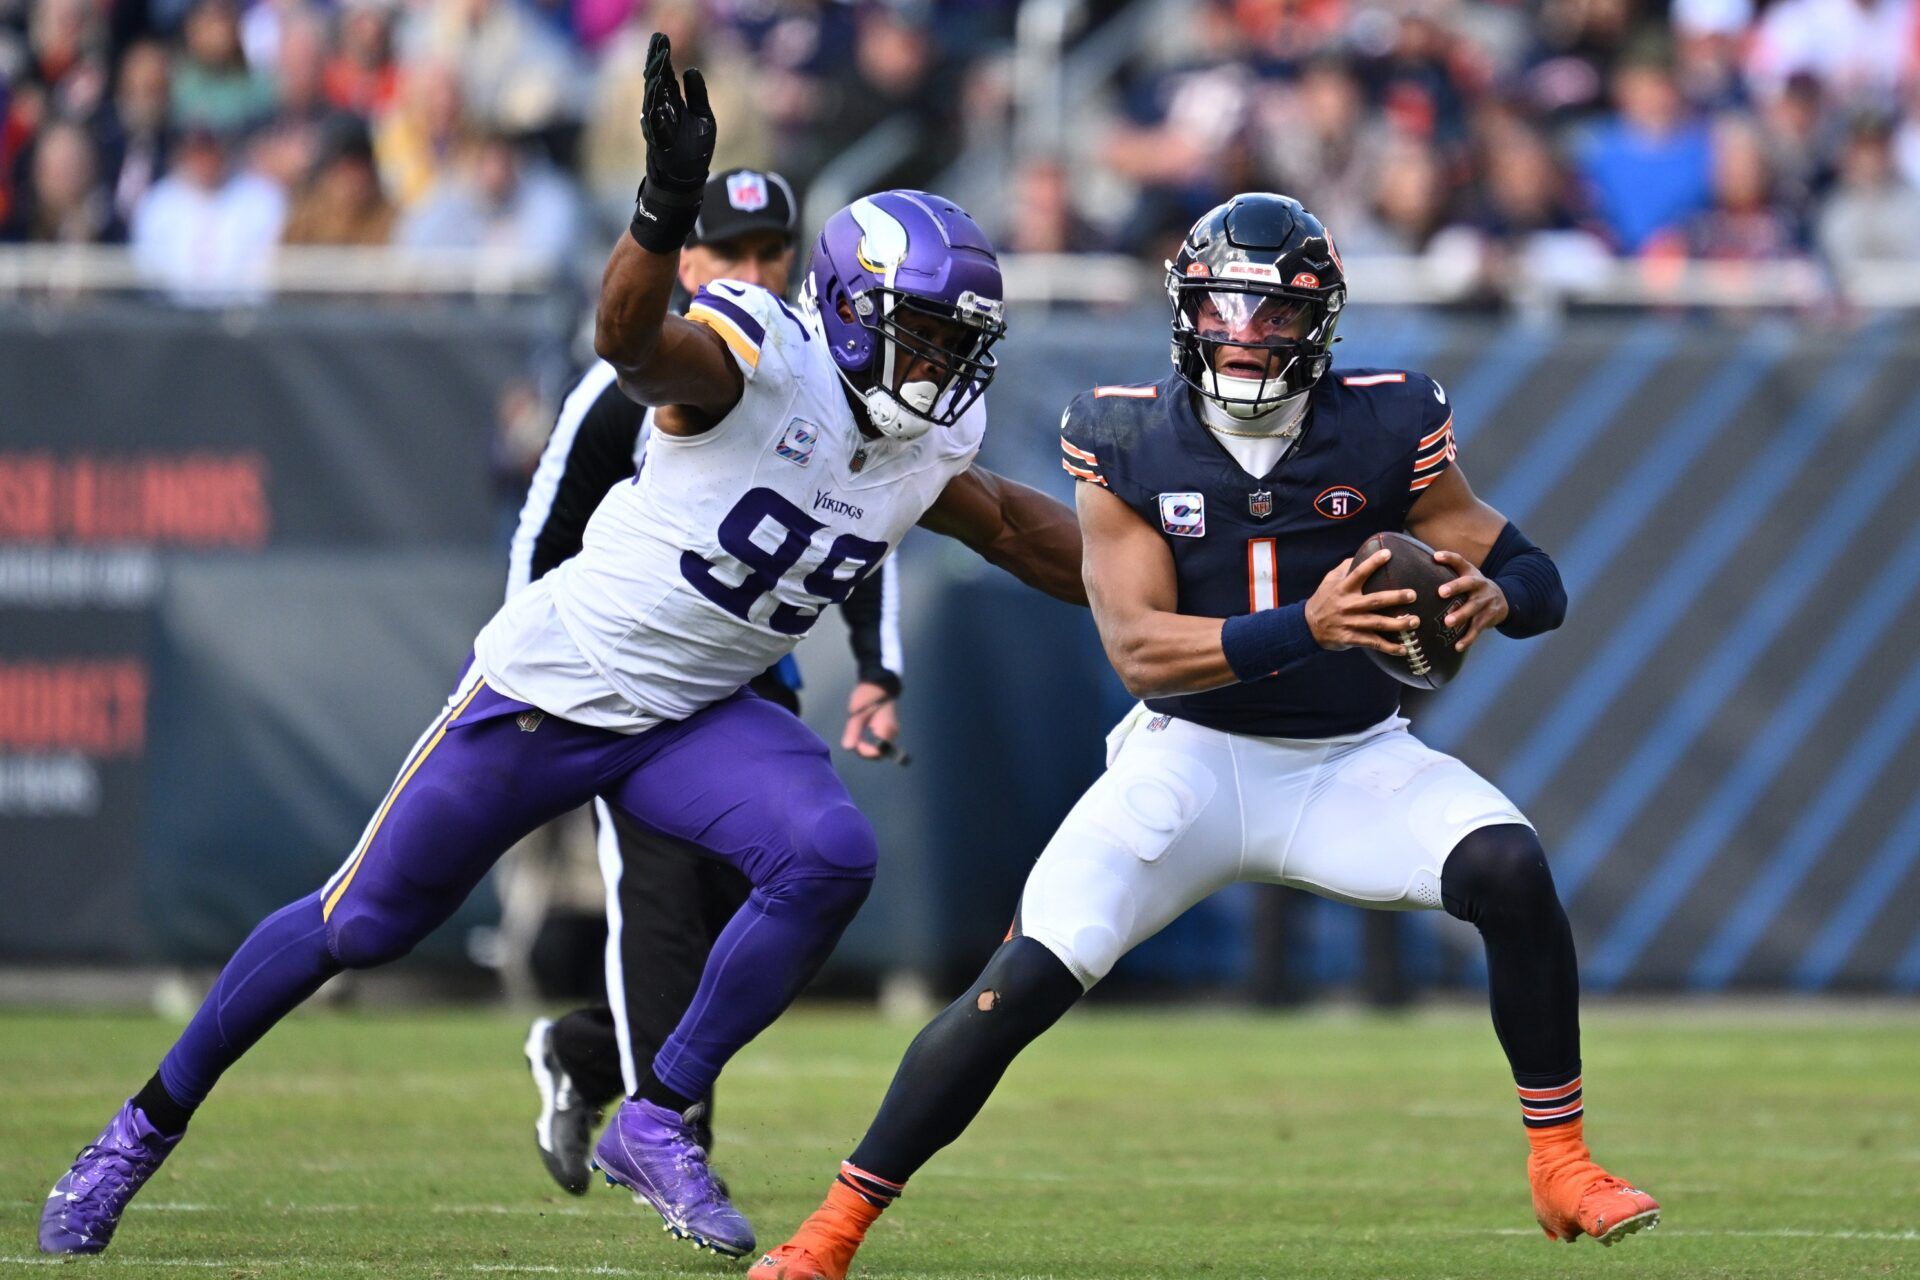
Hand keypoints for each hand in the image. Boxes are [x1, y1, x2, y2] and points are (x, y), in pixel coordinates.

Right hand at [641, 32, 714, 196]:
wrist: (687, 181)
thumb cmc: (695, 151)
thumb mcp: (704, 118)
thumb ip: (698, 95)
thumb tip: (691, 69)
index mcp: (674, 105)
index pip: (667, 77)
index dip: (664, 58)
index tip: (662, 39)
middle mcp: (662, 111)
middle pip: (658, 80)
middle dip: (657, 60)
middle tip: (657, 40)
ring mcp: (657, 124)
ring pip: (654, 95)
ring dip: (656, 76)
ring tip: (658, 57)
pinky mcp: (657, 137)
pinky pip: (654, 115)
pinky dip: (655, 100)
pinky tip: (656, 84)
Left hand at [842, 682, 902, 761]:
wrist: (879, 682)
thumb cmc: (868, 695)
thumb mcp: (857, 714)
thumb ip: (853, 732)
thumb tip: (848, 748)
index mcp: (886, 730)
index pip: (878, 753)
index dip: (865, 752)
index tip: (855, 743)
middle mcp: (892, 733)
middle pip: (880, 752)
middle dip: (865, 751)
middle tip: (853, 740)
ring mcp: (892, 730)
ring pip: (880, 748)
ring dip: (867, 746)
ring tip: (856, 735)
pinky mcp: (889, 728)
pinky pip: (881, 741)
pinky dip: (871, 741)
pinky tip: (861, 733)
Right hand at [1304, 547, 1418, 655]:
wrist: (1308, 627)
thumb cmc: (1323, 600)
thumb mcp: (1329, 581)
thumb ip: (1344, 568)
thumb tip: (1361, 553)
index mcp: (1343, 588)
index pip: (1359, 573)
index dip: (1373, 562)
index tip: (1388, 553)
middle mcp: (1348, 605)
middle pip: (1375, 601)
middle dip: (1395, 598)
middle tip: (1413, 595)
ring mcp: (1350, 623)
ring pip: (1378, 623)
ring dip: (1398, 623)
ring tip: (1415, 621)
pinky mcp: (1351, 638)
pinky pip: (1373, 643)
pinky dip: (1389, 647)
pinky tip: (1404, 649)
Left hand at [1434, 549, 1507, 651]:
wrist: (1504, 600)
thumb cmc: (1475, 587)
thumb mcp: (1468, 574)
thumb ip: (1450, 568)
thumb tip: (1427, 559)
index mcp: (1471, 573)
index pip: (1460, 562)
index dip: (1449, 558)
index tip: (1436, 556)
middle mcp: (1480, 586)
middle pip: (1469, 584)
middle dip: (1455, 587)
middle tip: (1441, 592)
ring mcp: (1485, 602)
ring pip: (1473, 609)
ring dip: (1461, 615)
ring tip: (1447, 622)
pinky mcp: (1488, 618)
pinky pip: (1477, 629)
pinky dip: (1468, 639)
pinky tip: (1457, 646)